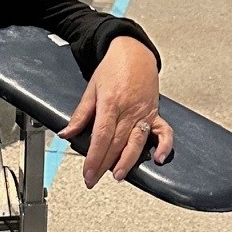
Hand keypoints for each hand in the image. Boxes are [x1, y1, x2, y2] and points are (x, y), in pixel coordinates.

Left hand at [60, 37, 172, 189]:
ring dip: (128, 161)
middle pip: (116, 143)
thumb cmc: (112, 68)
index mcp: (110, 103)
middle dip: (104, 165)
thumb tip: (66, 133)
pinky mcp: (155, 112)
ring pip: (137, 141)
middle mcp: (129, 109)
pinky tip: (158, 159)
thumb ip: (80, 114)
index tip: (88, 172)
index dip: (94, 157)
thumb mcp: (91, 89)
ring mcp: (144, 111)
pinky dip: (164, 146)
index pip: (101, 137)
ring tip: (118, 175)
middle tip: (94, 180)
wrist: (133, 51)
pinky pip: (164, 131)